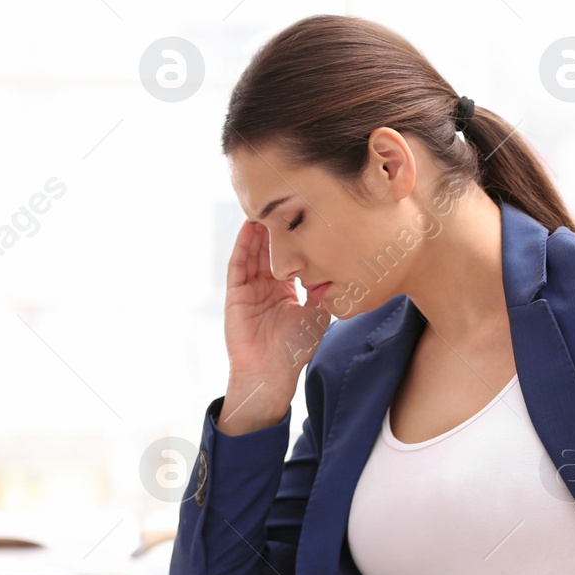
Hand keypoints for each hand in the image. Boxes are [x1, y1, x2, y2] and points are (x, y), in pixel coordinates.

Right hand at [220, 220, 327, 432]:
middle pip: (270, 249)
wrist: (271, 374)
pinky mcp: (236, 293)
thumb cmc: (295, 349)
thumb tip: (338, 267)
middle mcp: (267, 286)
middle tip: (285, 199)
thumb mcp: (317, 314)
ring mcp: (250, 288)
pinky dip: (244, 244)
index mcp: (286, 290)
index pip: (290, 257)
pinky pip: (239, 264)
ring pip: (254, 251)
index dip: (296, 237)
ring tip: (268, 205)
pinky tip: (250, 226)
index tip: (307, 214)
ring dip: (260, 229)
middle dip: (277, 227)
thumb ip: (324, 290)